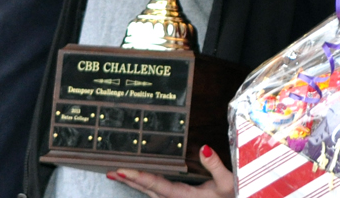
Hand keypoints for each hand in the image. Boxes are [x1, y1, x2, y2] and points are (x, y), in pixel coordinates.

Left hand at [107, 145, 233, 197]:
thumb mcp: (228, 182)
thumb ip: (215, 165)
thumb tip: (204, 147)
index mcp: (184, 196)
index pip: (157, 185)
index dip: (139, 177)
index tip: (122, 170)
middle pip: (146, 190)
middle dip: (128, 180)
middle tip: (111, 171)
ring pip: (149, 192)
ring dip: (133, 183)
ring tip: (118, 174)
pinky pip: (156, 193)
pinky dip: (144, 185)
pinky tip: (138, 180)